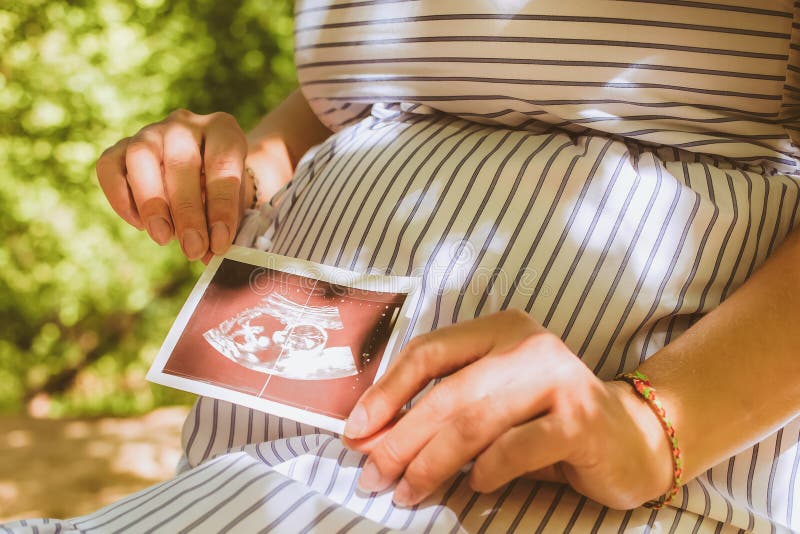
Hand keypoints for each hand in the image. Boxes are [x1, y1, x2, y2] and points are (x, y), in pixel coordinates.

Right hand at [96, 109, 247, 260]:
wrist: (205, 169)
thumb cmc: (224, 188)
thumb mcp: (236, 201)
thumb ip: (225, 224)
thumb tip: (210, 256)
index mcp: (222, 130)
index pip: (222, 164)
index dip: (221, 206)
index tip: (220, 242)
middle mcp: (185, 124)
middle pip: (181, 162)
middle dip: (187, 213)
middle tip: (193, 249)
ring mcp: (151, 131)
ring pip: (141, 158)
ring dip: (151, 203)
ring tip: (163, 238)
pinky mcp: (122, 146)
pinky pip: (110, 166)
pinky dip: (120, 197)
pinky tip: (139, 224)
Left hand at [342, 309, 672, 509]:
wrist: (630, 439)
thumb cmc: (546, 422)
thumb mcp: (492, 405)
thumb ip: (443, 411)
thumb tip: (373, 439)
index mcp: (500, 329)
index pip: (429, 351)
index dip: (386, 391)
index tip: (354, 430)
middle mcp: (528, 344)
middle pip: (447, 392)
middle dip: (400, 438)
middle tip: (372, 474)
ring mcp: (558, 378)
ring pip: (476, 421)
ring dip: (431, 462)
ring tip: (407, 491)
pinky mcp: (581, 418)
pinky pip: (516, 447)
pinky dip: (487, 469)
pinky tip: (473, 485)